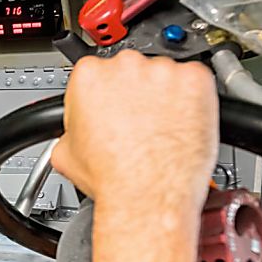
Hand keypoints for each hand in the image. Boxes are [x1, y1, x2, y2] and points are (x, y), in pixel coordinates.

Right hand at [51, 50, 218, 206]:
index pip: (96, 73)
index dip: (104, 95)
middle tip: (137, 124)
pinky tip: (181, 123)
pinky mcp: (194, 80)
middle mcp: (125, 66)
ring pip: (164, 77)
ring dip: (164, 97)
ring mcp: (162, 71)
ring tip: (161, 129)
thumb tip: (72, 132)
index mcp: (89, 76)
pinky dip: (192, 99)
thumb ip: (69, 130)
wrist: (147, 194)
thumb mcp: (66, 155)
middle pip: (131, 71)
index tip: (110, 110)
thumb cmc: (112, 176)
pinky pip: (195, 81)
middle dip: (134, 94)